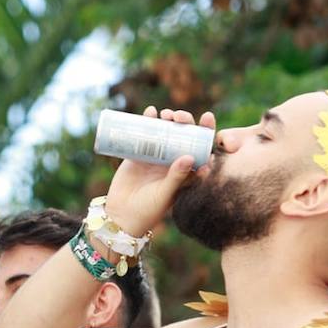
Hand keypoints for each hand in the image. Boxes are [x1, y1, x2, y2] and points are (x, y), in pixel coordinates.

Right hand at [104, 107, 216, 236]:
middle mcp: (172, 161)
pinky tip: (150, 112)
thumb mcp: (165, 194)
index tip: (207, 117)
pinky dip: (148, 121)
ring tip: (165, 115)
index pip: (200, 147)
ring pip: (165, 131)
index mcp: (185, 171)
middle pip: (182, 135)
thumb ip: (177, 177)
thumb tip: (191, 157)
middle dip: (184, 121)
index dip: (205, 131)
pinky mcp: (137, 154)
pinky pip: (144, 134)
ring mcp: (155, 157)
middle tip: (179, 117)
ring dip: (168, 119)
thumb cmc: (148, 210)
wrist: (120, 215)